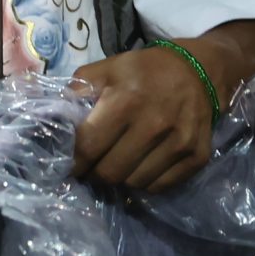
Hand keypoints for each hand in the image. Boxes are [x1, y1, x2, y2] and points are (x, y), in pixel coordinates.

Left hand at [72, 43, 218, 192]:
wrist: (199, 71)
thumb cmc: (144, 70)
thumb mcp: (107, 69)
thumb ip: (77, 91)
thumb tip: (55, 119)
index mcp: (126, 101)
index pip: (89, 147)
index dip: (74, 161)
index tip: (69, 164)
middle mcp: (154, 125)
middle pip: (110, 172)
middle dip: (94, 173)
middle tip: (91, 168)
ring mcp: (179, 143)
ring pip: (134, 183)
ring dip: (120, 178)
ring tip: (116, 165)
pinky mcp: (197, 157)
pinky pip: (159, 186)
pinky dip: (145, 182)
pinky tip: (140, 166)